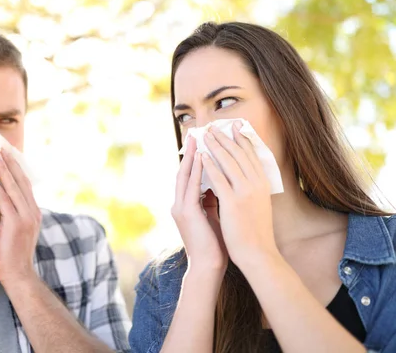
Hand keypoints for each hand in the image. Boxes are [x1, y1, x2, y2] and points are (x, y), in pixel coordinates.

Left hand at [0, 149, 41, 286]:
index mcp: (33, 212)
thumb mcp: (15, 230)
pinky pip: (5, 201)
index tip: (6, 153)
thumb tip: (2, 201)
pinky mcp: (16, 224)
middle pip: (21, 180)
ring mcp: (26, 217)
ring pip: (14, 187)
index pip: (24, 184)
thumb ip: (12, 214)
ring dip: (3, 169)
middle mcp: (33, 211)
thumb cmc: (11, 255)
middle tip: (0, 146)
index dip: (15, 167)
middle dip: (10, 163)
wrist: (18, 276)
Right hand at [172, 135, 227, 273]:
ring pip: (185, 176)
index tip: (203, 142)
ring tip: (197, 138)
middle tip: (196, 132)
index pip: (190, 177)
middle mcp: (180, 204)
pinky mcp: (186, 213)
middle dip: (190, 152)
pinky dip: (195, 171)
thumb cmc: (215, 244)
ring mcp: (180, 208)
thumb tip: (218, 186)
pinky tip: (201, 158)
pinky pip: (191, 186)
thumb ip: (212, 201)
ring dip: (191, 156)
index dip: (195, 159)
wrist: (209, 266)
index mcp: (186, 206)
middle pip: (184, 172)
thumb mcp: (214, 216)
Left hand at [203, 121, 277, 268]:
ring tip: (205, 134)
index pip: (251, 155)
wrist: (259, 254)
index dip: (242, 139)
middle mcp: (256, 184)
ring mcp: (245, 193)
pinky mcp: (233, 203)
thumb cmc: (256, 232)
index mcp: (263, 184)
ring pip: (228, 162)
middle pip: (239, 154)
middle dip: (226, 138)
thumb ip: (250, 190)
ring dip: (215, 146)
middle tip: (215, 125)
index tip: (234, 126)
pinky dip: (210, 166)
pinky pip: (219, 179)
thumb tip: (244, 178)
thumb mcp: (257, 204)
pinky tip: (201, 156)